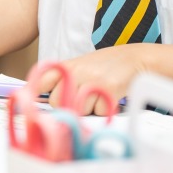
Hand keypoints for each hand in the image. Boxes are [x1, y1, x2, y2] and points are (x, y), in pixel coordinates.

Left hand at [35, 44, 155, 114]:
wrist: (135, 59)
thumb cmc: (104, 67)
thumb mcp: (79, 67)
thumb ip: (63, 81)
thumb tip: (40, 99)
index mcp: (66, 66)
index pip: (41, 81)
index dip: (37, 93)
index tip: (38, 101)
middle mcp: (76, 72)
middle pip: (57, 102)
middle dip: (67, 107)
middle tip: (81, 100)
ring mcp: (91, 80)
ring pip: (77, 110)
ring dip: (87, 110)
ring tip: (97, 98)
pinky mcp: (107, 90)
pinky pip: (97, 113)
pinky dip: (103, 111)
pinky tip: (109, 99)